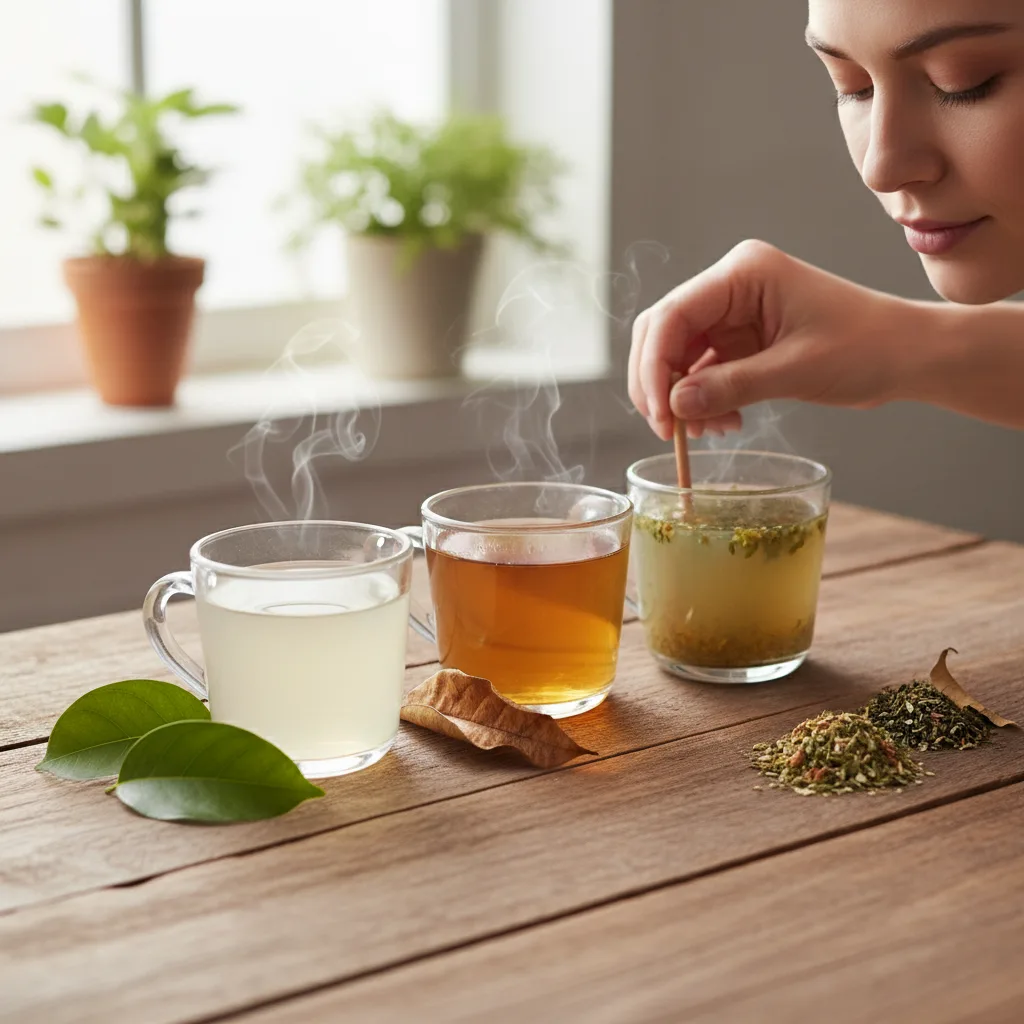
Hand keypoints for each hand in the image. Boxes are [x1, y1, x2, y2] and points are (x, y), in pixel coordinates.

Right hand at [628, 240, 909, 440]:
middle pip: (664, 333)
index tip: (661, 415)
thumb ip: (730, 386)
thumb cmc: (866, 347)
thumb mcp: (795, 370)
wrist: (907, 355)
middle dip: (659, 384)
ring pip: (677, 356)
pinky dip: (703, 400)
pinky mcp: (740, 338)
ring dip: (682, 397)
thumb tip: (675, 406)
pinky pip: (702, 370)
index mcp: (743, 273)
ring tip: (706, 431)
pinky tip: (722, 423)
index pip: (672, 315)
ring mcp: (733, 312)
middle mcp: (731, 285)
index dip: (654, 367)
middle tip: (668, 430)